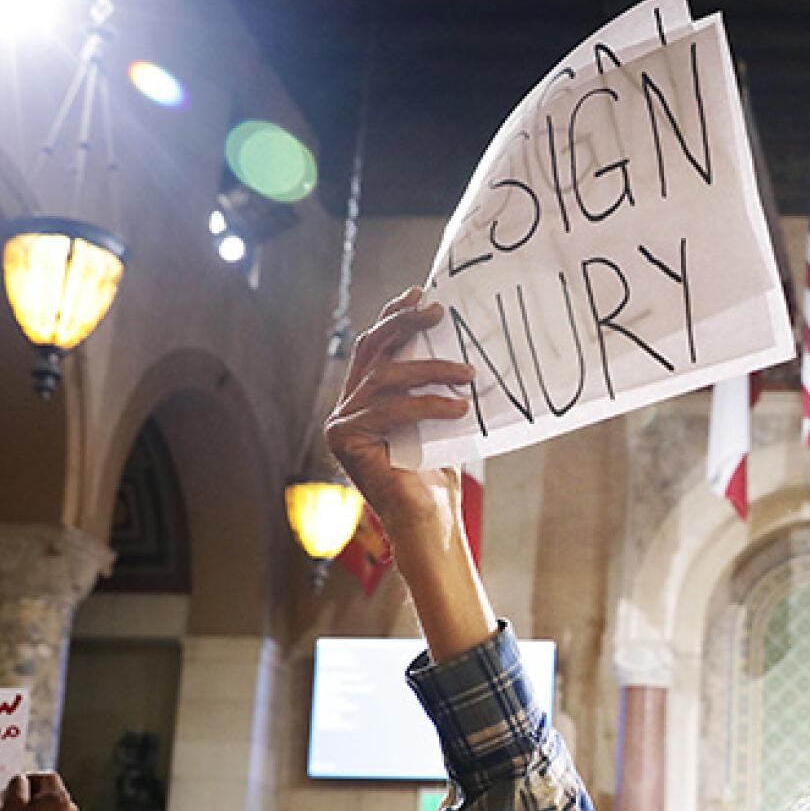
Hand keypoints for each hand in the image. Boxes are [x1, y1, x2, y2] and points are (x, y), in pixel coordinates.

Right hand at [0, 772, 77, 810]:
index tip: (16, 786)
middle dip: (32, 791)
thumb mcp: (13, 802)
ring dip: (36, 803)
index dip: (31, 777)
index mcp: (59, 796)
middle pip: (51, 789)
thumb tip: (22, 779)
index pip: (48, 776)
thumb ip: (18, 783)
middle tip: (15, 798)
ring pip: (51, 802)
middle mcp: (69, 806)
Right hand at [324, 288, 476, 535]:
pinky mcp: (344, 439)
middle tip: (438, 311)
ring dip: (431, 370)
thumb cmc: (437, 473)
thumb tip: (461, 342)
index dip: (394, 315)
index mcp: (365, 398)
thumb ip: (434, 384)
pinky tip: (457, 408)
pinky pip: (390, 410)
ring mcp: (341, 422)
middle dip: (404, 324)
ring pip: (385, 378)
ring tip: (468, 373)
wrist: (429, 519)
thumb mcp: (439, 418)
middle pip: (372, 351)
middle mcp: (347, 407)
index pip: (375, 346)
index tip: (421, 292)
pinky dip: (427, 406)